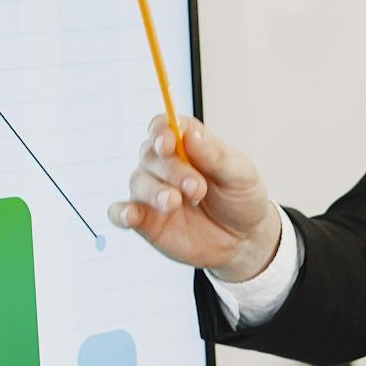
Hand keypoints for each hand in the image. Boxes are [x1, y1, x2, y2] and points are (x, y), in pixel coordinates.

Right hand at [108, 116, 284, 283]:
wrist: (245, 239)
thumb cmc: (241, 199)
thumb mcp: (241, 174)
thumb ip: (215, 156)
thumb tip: (189, 134)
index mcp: (187, 144)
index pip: (163, 126)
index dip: (161, 131)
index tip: (168, 142)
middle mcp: (165, 165)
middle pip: (151, 155)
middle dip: (172, 170)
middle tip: (196, 188)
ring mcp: (153, 191)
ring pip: (138, 182)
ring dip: (155, 191)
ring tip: (175, 202)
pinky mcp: (146, 220)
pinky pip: (121, 212)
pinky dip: (121, 212)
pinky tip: (129, 215)